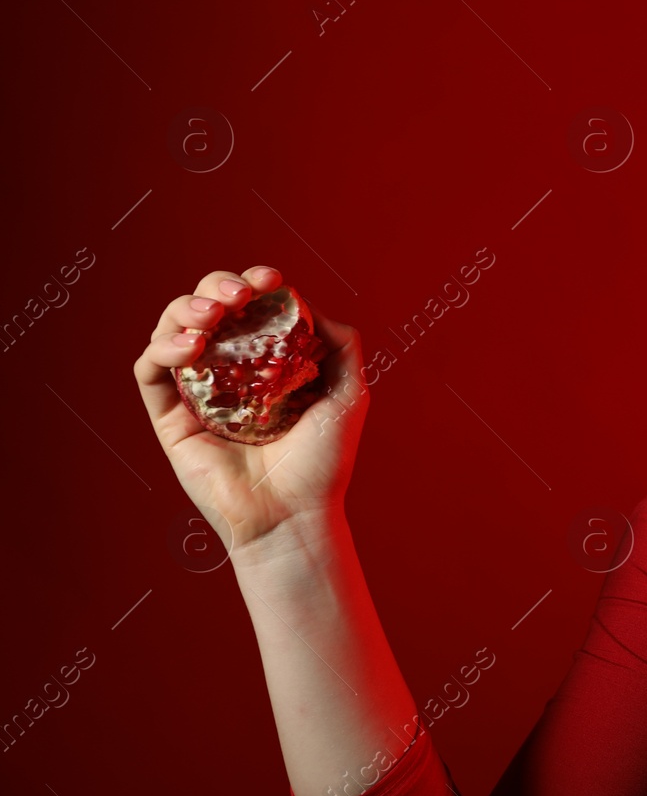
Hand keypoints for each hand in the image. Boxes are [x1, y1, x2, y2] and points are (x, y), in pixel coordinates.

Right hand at [133, 266, 369, 559]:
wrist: (295, 515)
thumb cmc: (324, 462)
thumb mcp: (348, 393)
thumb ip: (340, 344)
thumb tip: (309, 306)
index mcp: (265, 362)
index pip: (249, 307)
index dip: (253, 283)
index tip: (270, 280)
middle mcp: (228, 371)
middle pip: (205, 307)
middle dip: (217, 286)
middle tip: (239, 295)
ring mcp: (197, 392)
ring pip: (171, 330)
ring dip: (186, 309)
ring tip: (213, 315)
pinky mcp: (169, 418)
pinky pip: (149, 371)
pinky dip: (163, 348)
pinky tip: (192, 346)